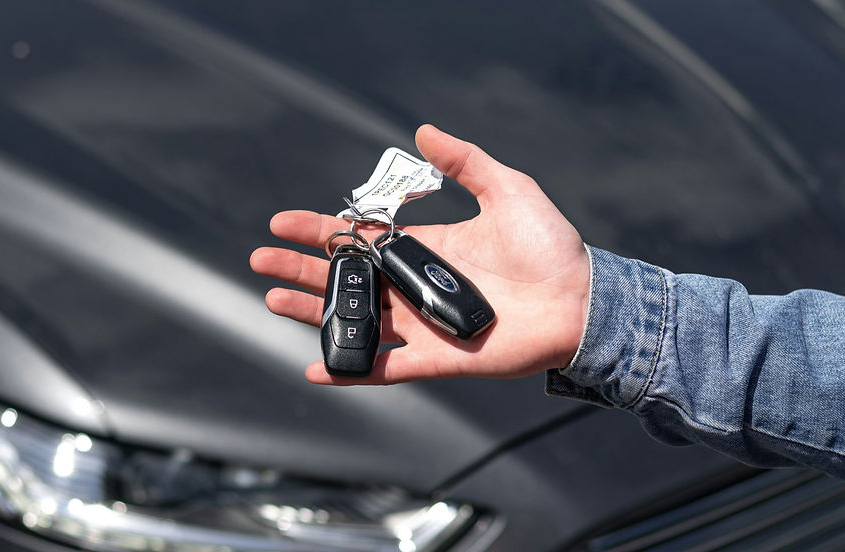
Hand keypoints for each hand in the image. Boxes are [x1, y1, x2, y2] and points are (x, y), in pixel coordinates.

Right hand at [249, 125, 589, 384]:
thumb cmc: (550, 247)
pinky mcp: (438, 358)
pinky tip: (317, 366)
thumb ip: (465, 162)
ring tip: (274, 298)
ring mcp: (424, 324)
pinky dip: (351, 369)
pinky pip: (386, 368)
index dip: (320, 230)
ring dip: (314, 311)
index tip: (282, 222)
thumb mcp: (508, 189)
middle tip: (261, 260)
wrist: (582, 301)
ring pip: (356, 320)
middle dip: (301, 269)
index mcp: (426, 248)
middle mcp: (417, 286)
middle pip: (346, 278)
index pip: (360, 238)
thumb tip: (424, 131)